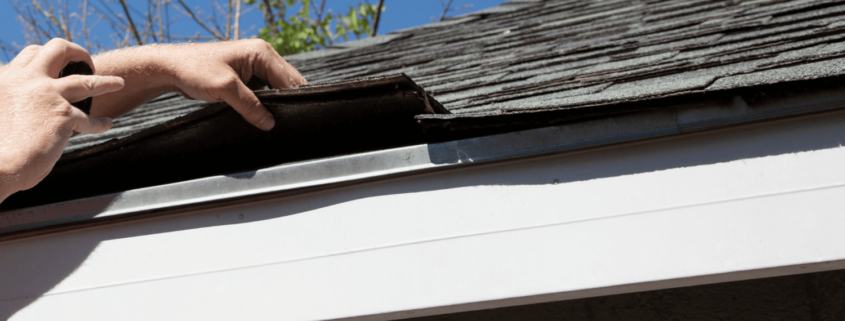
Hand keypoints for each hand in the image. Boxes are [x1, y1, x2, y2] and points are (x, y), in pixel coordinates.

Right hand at [0, 39, 122, 200]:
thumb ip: (10, 100)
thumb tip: (20, 109)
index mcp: (6, 78)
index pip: (31, 55)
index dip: (46, 57)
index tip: (56, 65)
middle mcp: (27, 80)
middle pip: (58, 49)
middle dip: (77, 52)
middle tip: (86, 62)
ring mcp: (48, 95)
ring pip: (85, 81)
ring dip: (105, 82)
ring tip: (118, 83)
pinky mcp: (64, 116)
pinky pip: (90, 120)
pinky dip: (101, 123)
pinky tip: (107, 124)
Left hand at [91, 39, 306, 130]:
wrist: (170, 68)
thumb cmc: (194, 69)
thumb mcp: (225, 89)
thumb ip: (250, 106)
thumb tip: (270, 123)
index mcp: (262, 52)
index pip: (291, 80)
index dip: (294, 99)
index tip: (295, 119)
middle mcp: (262, 56)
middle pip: (287, 84)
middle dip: (286, 102)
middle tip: (285, 123)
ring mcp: (255, 67)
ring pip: (276, 90)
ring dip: (274, 104)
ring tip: (273, 120)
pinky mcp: (247, 77)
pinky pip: (264, 92)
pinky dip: (264, 104)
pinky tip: (261, 116)